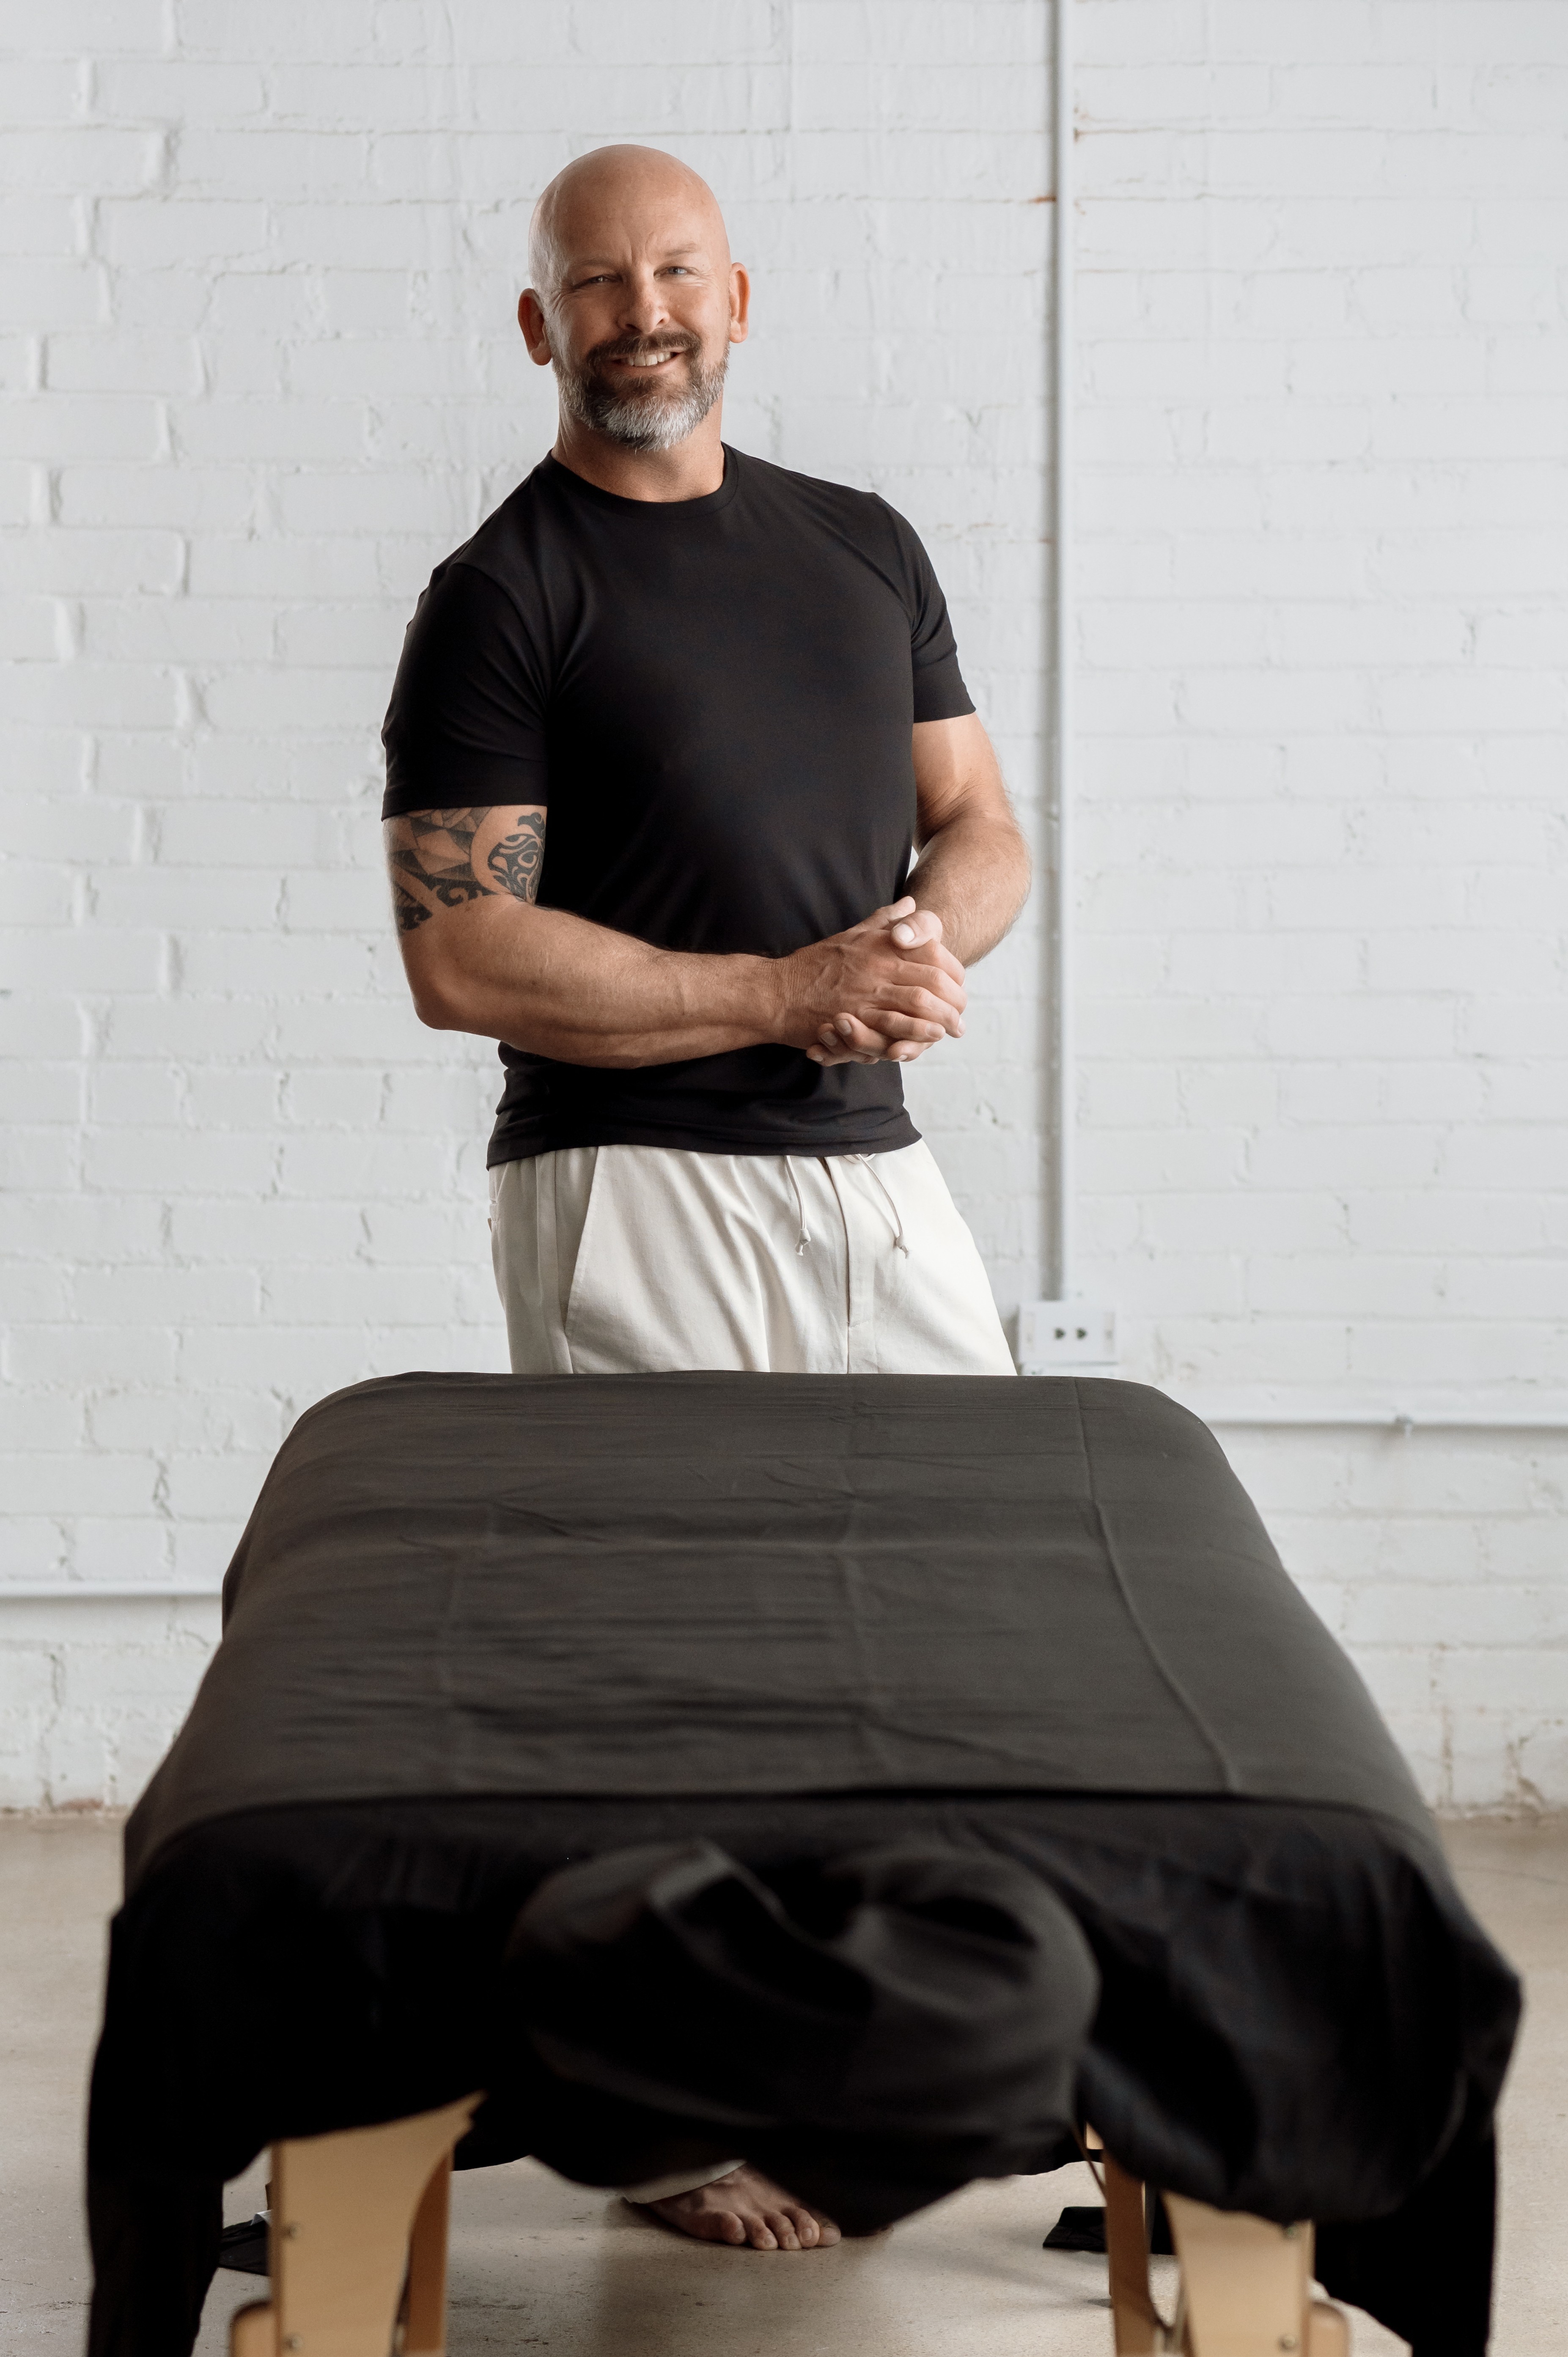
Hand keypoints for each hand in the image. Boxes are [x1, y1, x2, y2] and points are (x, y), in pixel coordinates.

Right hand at [774, 899, 965, 1067]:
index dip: (952, 972)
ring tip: (953, 1029)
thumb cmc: (813, 964)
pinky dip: (916, 1034)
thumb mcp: (852, 934)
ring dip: (942, 1020)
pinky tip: (929, 1039)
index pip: (931, 954)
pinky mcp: (855, 1020)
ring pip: (919, 1005)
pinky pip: (893, 1028)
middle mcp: (877, 967)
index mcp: (880, 946)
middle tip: (962, 1014)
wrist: (776, 992)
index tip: (959, 984)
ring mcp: (867, 994)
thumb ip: (884, 920)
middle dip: (954, 1000)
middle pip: (933, 981)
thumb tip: (911, 903)